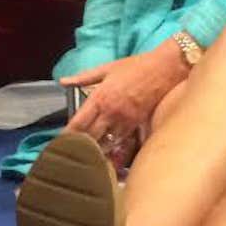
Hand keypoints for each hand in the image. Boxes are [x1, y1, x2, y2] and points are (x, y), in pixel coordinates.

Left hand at [60, 42, 189, 155]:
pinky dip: (115, 147)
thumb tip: (63, 81)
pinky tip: (110, 153)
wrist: (167, 66)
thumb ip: (84, 77)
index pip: (77, 123)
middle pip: (89, 138)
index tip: (58, 145)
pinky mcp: (139, 123)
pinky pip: (123, 141)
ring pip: (106, 143)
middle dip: (79, 147)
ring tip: (87, 159)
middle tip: (70, 156)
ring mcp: (126, 119)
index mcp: (100, 97)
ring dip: (96, 150)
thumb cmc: (139, 65)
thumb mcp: (109, 67)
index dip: (66, 137)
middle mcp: (111, 111)